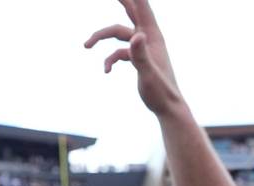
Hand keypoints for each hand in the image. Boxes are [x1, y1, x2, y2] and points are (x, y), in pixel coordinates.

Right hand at [85, 0, 183, 116]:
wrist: (168, 108)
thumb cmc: (161, 92)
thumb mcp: (148, 74)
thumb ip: (142, 55)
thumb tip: (136, 36)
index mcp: (152, 36)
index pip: (141, 7)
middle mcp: (148, 38)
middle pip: (130, 11)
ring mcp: (142, 48)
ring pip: (118, 34)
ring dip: (101, 37)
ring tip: (85, 46)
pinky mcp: (138, 60)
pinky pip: (119, 53)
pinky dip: (109, 60)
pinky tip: (106, 72)